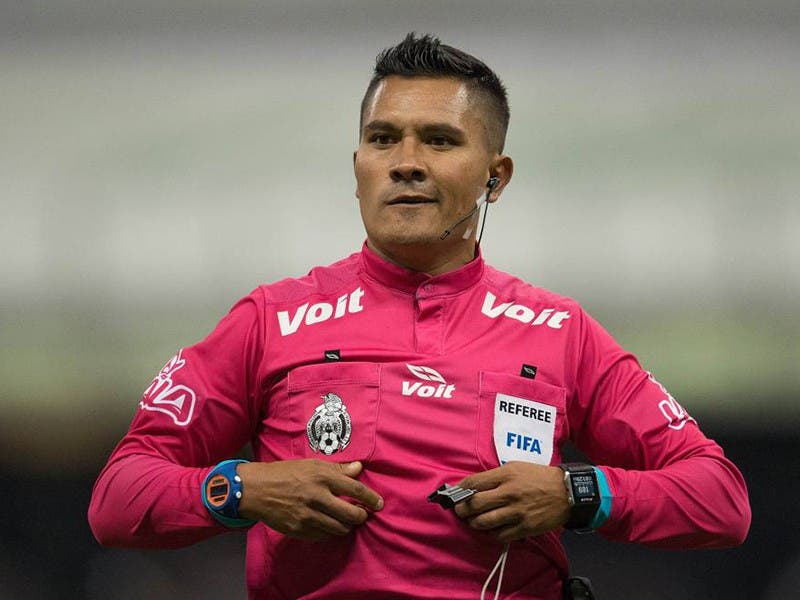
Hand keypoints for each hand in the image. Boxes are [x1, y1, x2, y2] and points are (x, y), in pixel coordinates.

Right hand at [236, 459, 382, 540]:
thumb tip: (359, 468)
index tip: (379, 503)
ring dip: (347, 526)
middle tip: (363, 515)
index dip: (371, 498)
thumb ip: (337, 469)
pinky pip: (323, 536)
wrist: (256, 489)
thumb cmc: (285, 473)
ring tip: (348, 522)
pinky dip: (331, 532)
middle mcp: (317, 496)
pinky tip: (331, 526)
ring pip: (339, 528)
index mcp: (322, 477)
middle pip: (351, 514)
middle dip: (361, 516)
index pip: (355, 489)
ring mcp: (308, 515)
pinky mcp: (299, 529)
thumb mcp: (312, 464)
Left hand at [453, 462, 568, 541]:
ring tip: (472, 521)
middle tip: (460, 510)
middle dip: (462, 509)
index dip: (460, 490)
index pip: (474, 483)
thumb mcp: (515, 468)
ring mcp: (516, 512)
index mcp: (505, 475)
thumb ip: (495, 477)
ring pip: (484, 522)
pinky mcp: (524, 528)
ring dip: (474, 523)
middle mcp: (509, 493)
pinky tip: (490, 529)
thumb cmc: (539, 477)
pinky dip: (491, 533)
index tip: (454, 494)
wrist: (567, 492)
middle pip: (474, 505)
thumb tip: (473, 487)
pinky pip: (500, 535)